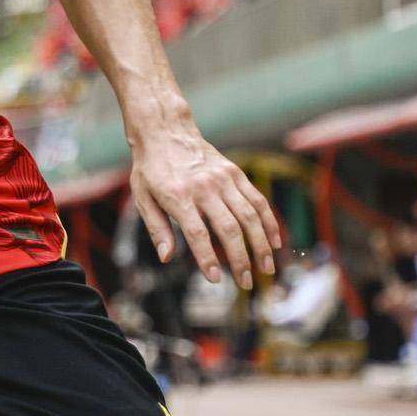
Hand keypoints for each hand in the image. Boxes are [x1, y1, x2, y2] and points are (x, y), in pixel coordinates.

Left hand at [129, 112, 285, 289]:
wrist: (166, 132)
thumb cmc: (151, 170)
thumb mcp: (142, 198)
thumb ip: (156, 228)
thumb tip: (167, 257)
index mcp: (178, 195)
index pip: (197, 233)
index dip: (208, 259)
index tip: (216, 280)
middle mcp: (204, 187)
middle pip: (230, 228)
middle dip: (240, 259)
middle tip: (246, 283)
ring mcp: (223, 179)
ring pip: (249, 216)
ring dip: (261, 245)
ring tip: (267, 268)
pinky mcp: (235, 174)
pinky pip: (257, 200)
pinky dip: (269, 222)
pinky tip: (274, 242)